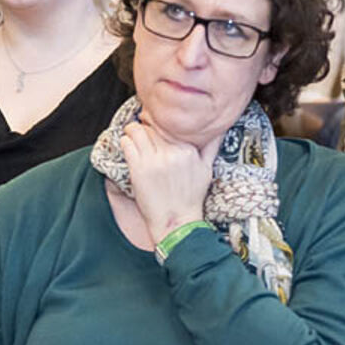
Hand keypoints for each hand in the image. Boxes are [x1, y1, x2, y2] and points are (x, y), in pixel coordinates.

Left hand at [118, 118, 218, 242]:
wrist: (176, 222)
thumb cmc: (191, 197)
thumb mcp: (207, 169)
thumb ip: (212, 146)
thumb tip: (219, 128)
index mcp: (188, 150)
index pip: (169, 124)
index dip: (161, 122)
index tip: (156, 123)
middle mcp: (172, 153)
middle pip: (152, 126)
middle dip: (146, 124)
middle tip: (142, 127)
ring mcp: (154, 161)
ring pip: (137, 131)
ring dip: (132, 130)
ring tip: (132, 133)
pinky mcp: (138, 169)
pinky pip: (127, 144)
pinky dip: (125, 141)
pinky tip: (128, 144)